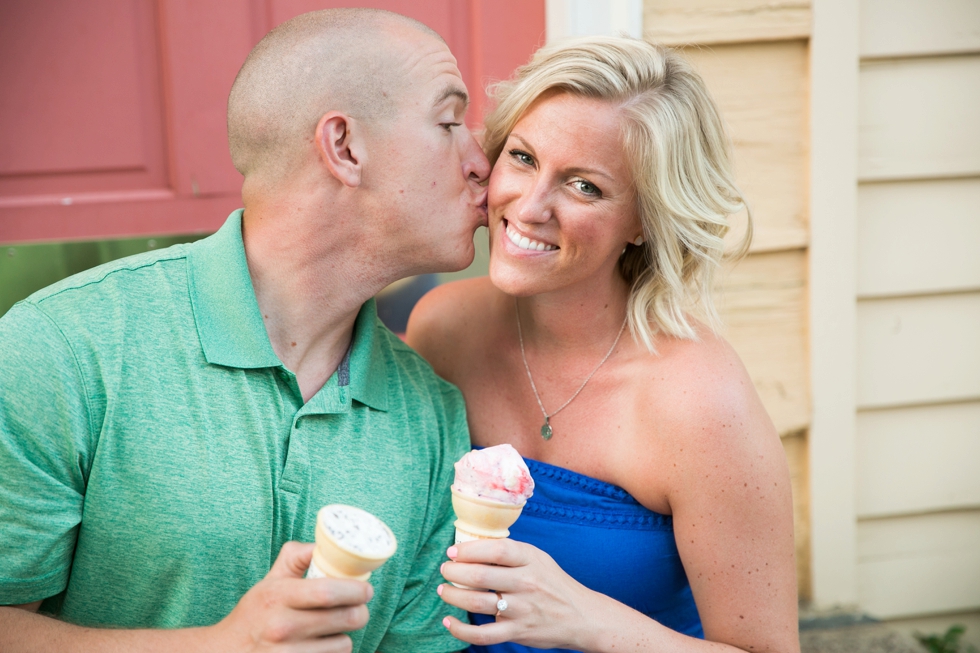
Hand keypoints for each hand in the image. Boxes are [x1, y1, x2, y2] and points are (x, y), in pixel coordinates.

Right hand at [211, 541, 372, 651]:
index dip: (356, 590)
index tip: (366, 589)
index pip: (328, 592)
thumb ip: (297, 557)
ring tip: (333, 630)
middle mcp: (282, 626)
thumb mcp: (270, 581)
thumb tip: (324, 543)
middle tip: (359, 608)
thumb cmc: (256, 613)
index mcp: (278, 596)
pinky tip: (322, 646)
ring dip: (345, 636)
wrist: (227, 651)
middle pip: (345, 619)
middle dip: (360, 612)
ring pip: (344, 643)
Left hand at [437, 539, 596, 649]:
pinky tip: (449, 622)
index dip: (470, 550)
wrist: (582, 617)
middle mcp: (526, 583)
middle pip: (480, 577)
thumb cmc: (554, 584)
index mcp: (531, 560)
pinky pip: (483, 635)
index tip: (453, 552)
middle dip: (454, 573)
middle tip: (445, 570)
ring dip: (453, 596)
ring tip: (444, 590)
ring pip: (477, 604)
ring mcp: (522, 609)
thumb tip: (472, 546)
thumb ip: (510, 553)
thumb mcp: (538, 559)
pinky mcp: (518, 632)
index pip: (496, 550)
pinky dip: (461, 630)